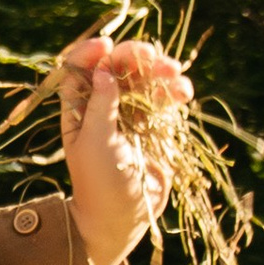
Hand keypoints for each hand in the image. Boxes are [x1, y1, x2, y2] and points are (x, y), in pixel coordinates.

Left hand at [58, 32, 191, 264]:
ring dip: (161, 71)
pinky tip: (184, 91)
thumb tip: (103, 69)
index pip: (81, 67)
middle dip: (135, 57)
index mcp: (79, 106)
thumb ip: (101, 105)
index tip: (107, 46)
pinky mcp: (156, 126)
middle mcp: (105, 105)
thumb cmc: (99, 182)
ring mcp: (132, 114)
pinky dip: (175, 91)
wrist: (121, 218)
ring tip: (175, 75)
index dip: (92, 51)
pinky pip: (166, 100)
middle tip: (152, 56)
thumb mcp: (94, 142)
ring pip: (146, 80)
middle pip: (119, 67)